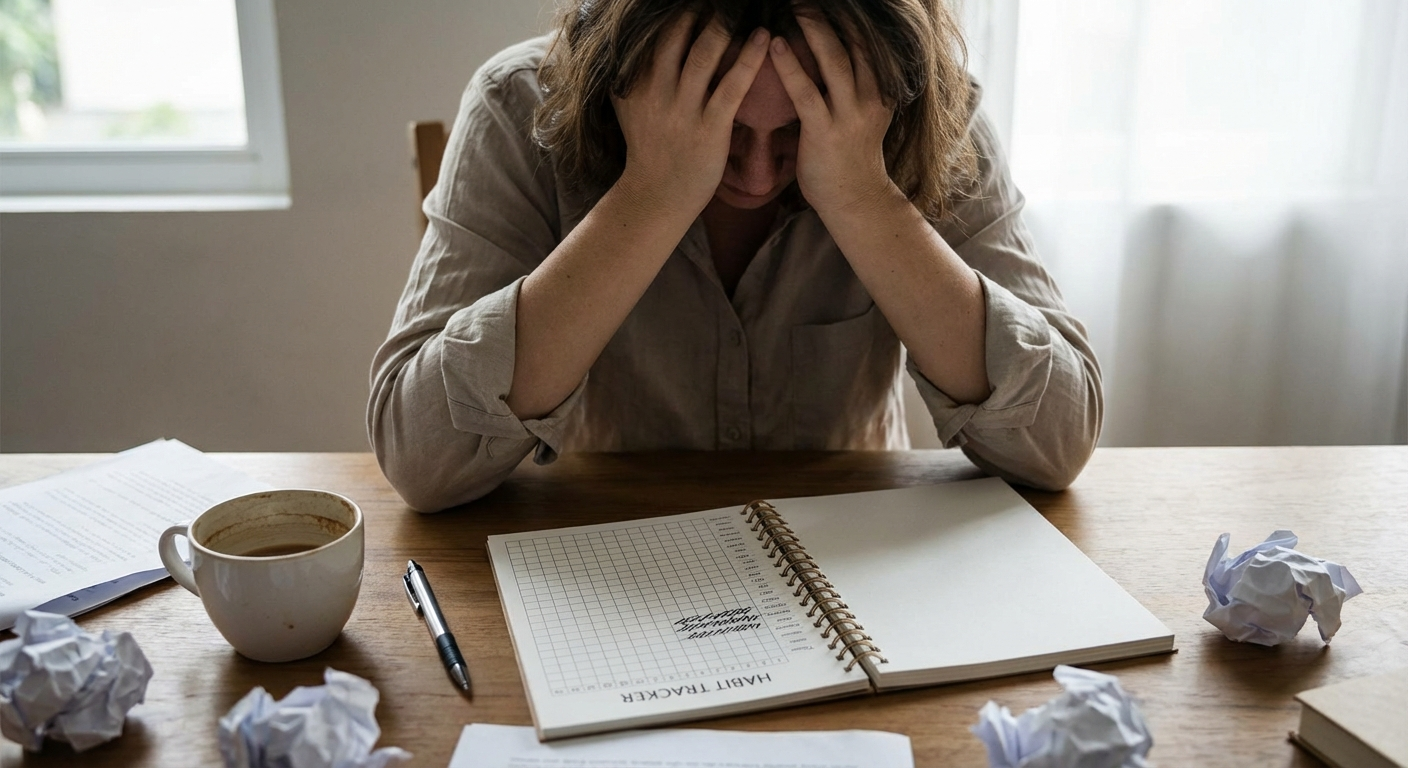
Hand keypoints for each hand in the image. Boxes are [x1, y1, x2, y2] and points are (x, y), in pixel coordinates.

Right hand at [612, 16, 769, 218]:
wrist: (657, 196)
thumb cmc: (649, 150)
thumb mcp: (628, 108)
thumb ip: (629, 77)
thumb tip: (630, 46)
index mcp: (635, 83)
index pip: (653, 35)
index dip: (673, 13)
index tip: (690, 0)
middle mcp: (656, 91)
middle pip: (676, 34)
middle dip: (697, 10)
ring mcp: (683, 110)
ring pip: (705, 54)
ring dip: (723, 24)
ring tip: (740, 6)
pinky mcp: (710, 128)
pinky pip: (732, 85)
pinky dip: (749, 57)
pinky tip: (763, 37)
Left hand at [769, 17, 895, 215]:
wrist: (854, 201)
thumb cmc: (849, 158)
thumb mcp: (862, 115)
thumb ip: (852, 87)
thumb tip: (829, 55)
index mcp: (881, 91)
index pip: (869, 42)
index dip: (852, 18)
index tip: (836, 0)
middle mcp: (871, 97)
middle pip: (856, 42)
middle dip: (833, 13)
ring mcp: (849, 115)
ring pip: (834, 60)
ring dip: (813, 28)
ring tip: (794, 5)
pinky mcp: (825, 131)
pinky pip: (806, 92)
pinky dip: (790, 65)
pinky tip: (774, 45)